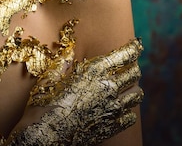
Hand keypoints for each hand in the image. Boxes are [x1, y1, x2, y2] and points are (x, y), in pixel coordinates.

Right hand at [8, 38, 143, 145]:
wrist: (45, 135)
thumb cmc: (44, 104)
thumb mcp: (50, 78)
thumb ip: (63, 65)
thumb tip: (67, 54)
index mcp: (94, 72)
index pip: (123, 56)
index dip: (132, 49)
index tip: (136, 45)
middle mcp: (107, 88)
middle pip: (134, 73)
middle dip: (133, 67)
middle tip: (130, 66)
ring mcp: (112, 108)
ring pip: (137, 94)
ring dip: (133, 89)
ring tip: (127, 88)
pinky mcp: (113, 126)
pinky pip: (131, 116)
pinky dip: (128, 111)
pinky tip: (121, 109)